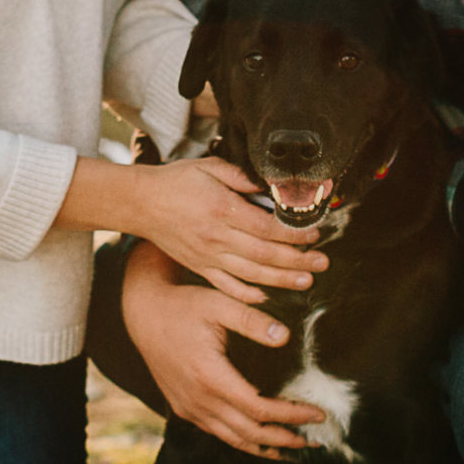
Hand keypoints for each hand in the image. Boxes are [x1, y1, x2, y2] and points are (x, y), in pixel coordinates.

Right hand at [123, 155, 326, 305]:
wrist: (141, 203)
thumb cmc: (176, 181)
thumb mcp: (209, 166)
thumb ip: (241, 177)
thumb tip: (269, 186)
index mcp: (222, 210)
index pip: (266, 227)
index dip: (293, 233)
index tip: (313, 233)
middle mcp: (217, 238)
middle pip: (265, 254)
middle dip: (298, 260)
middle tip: (322, 261)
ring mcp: (208, 257)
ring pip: (252, 274)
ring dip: (282, 280)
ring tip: (306, 280)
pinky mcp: (200, 268)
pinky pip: (228, 286)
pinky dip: (248, 294)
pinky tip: (267, 297)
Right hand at [124, 242, 322, 459]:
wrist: (143, 313)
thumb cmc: (183, 305)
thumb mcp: (218, 303)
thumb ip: (252, 320)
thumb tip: (285, 337)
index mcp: (210, 377)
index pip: (259, 409)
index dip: (291, 415)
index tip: (318, 414)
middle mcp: (198, 401)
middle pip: (250, 433)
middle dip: (285, 439)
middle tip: (315, 439)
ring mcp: (189, 408)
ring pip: (233, 440)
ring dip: (266, 447)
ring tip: (294, 447)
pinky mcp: (184, 409)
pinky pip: (218, 433)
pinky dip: (244, 441)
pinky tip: (260, 440)